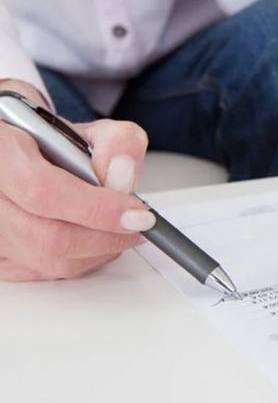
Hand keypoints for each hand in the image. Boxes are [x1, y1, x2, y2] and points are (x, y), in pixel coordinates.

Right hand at [0, 80, 153, 280]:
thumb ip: (116, 142)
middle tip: (139, 226)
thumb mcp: (89, 130)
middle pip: (48, 237)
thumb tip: (124, 177)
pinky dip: (81, 261)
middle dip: (107, 237)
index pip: (44, 191)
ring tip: (120, 230)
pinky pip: (44, 272)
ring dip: (98, 251)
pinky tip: (96, 241)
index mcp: (3, 153)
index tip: (137, 213)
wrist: (19, 155)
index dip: (98, 209)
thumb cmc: (50, 144)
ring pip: (48, 260)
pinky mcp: (0, 257)